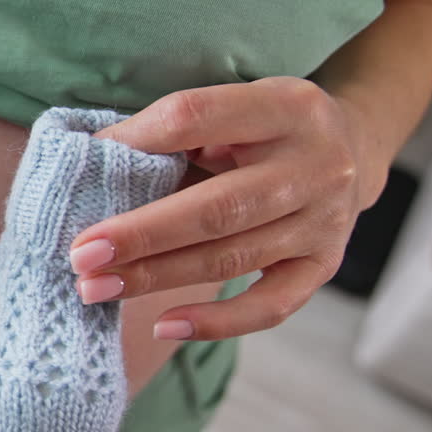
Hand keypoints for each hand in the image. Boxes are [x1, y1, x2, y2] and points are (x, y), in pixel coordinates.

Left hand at [68, 77, 382, 340]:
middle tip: (80, 255)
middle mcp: (316, 164)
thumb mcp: (228, 110)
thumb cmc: (259, 129)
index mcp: (286, 105)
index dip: (134, 143)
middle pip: (218, 207)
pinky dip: (216, 322)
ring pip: (232, 258)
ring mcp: (326, 220)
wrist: (351, 149)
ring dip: (156, 277)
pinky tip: (163, 326)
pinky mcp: (324, 265)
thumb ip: (171, 132)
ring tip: (96, 288)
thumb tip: (87, 162)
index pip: (196, 117)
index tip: (82, 168)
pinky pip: (269, 306)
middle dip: (141, 235)